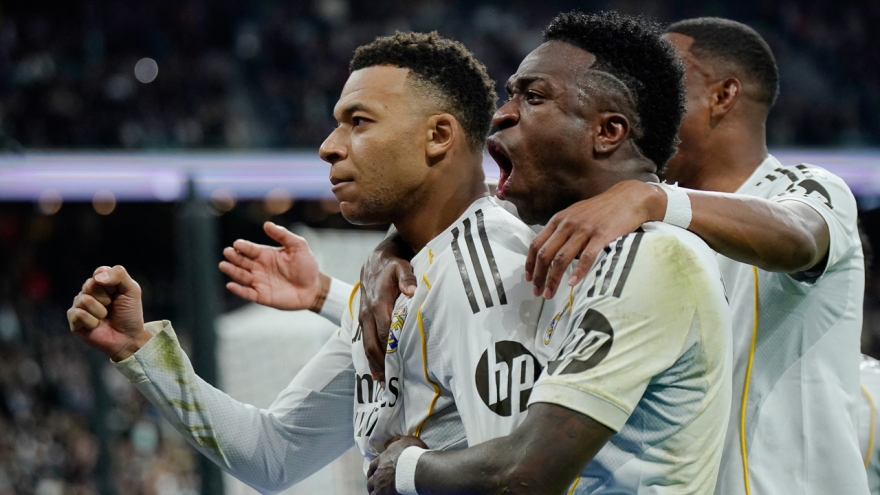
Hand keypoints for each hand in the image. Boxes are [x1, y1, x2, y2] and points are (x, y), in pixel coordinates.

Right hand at [67, 265, 151, 361]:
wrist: (128, 337)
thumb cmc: (130, 313)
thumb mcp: (132, 290)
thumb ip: (119, 275)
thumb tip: (97, 277)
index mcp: (102, 282)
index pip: (99, 272)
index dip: (111, 283)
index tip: (118, 293)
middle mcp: (88, 291)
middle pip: (90, 285)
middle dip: (106, 297)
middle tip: (112, 306)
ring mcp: (79, 305)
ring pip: (84, 300)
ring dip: (100, 311)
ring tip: (105, 317)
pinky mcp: (74, 320)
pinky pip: (78, 314)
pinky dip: (92, 321)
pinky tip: (96, 325)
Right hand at [219, 222, 329, 311]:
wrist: (314, 288)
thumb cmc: (307, 265)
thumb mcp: (298, 246)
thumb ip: (283, 235)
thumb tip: (267, 224)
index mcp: (265, 254)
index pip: (250, 249)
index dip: (243, 246)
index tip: (237, 244)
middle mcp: (259, 267)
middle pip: (242, 261)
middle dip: (234, 257)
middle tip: (227, 252)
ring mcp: (259, 282)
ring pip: (241, 276)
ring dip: (232, 271)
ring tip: (223, 265)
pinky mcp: (262, 296)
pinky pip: (247, 293)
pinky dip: (238, 290)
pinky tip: (230, 285)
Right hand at [359, 236, 415, 384]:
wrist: (375, 261)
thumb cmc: (393, 265)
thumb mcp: (401, 267)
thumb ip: (407, 278)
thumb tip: (411, 290)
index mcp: (378, 304)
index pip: (384, 333)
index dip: (390, 351)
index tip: (398, 368)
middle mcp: (368, 314)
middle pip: (373, 345)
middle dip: (380, 364)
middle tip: (390, 384)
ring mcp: (363, 318)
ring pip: (366, 346)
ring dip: (373, 365)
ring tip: (382, 384)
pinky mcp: (363, 320)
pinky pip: (364, 342)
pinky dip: (369, 357)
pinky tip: (375, 371)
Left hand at [367, 436, 427, 494]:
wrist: (416, 467)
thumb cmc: (412, 452)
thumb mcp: (405, 440)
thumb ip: (394, 442)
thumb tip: (387, 444)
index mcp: (382, 459)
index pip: (372, 466)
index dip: (372, 470)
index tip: (372, 473)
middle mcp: (379, 472)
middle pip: (370, 480)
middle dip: (371, 483)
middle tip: (374, 485)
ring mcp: (381, 484)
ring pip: (372, 491)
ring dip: (374, 491)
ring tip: (378, 493)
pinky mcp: (386, 493)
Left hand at [526, 180, 664, 297]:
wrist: (629, 197)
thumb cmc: (601, 209)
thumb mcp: (575, 214)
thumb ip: (562, 231)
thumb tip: (553, 253)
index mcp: (559, 220)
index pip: (537, 244)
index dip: (530, 263)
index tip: (529, 279)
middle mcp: (568, 224)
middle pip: (546, 254)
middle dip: (539, 276)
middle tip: (537, 292)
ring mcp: (584, 229)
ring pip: (562, 258)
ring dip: (553, 279)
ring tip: (550, 294)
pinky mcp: (602, 235)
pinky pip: (587, 256)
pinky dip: (579, 271)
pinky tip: (573, 283)